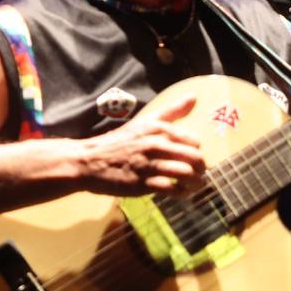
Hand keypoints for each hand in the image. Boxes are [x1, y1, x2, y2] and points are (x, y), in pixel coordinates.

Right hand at [75, 95, 206, 194]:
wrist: (89, 161)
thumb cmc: (120, 142)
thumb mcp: (144, 122)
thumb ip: (171, 111)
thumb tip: (194, 97)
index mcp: (158, 128)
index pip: (194, 141)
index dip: (195, 152)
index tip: (190, 158)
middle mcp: (156, 144)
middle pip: (195, 158)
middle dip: (201, 169)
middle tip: (198, 175)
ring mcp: (149, 164)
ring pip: (187, 174)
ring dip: (196, 183)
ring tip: (193, 186)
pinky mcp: (143, 183)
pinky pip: (172, 189)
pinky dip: (182, 194)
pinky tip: (180, 193)